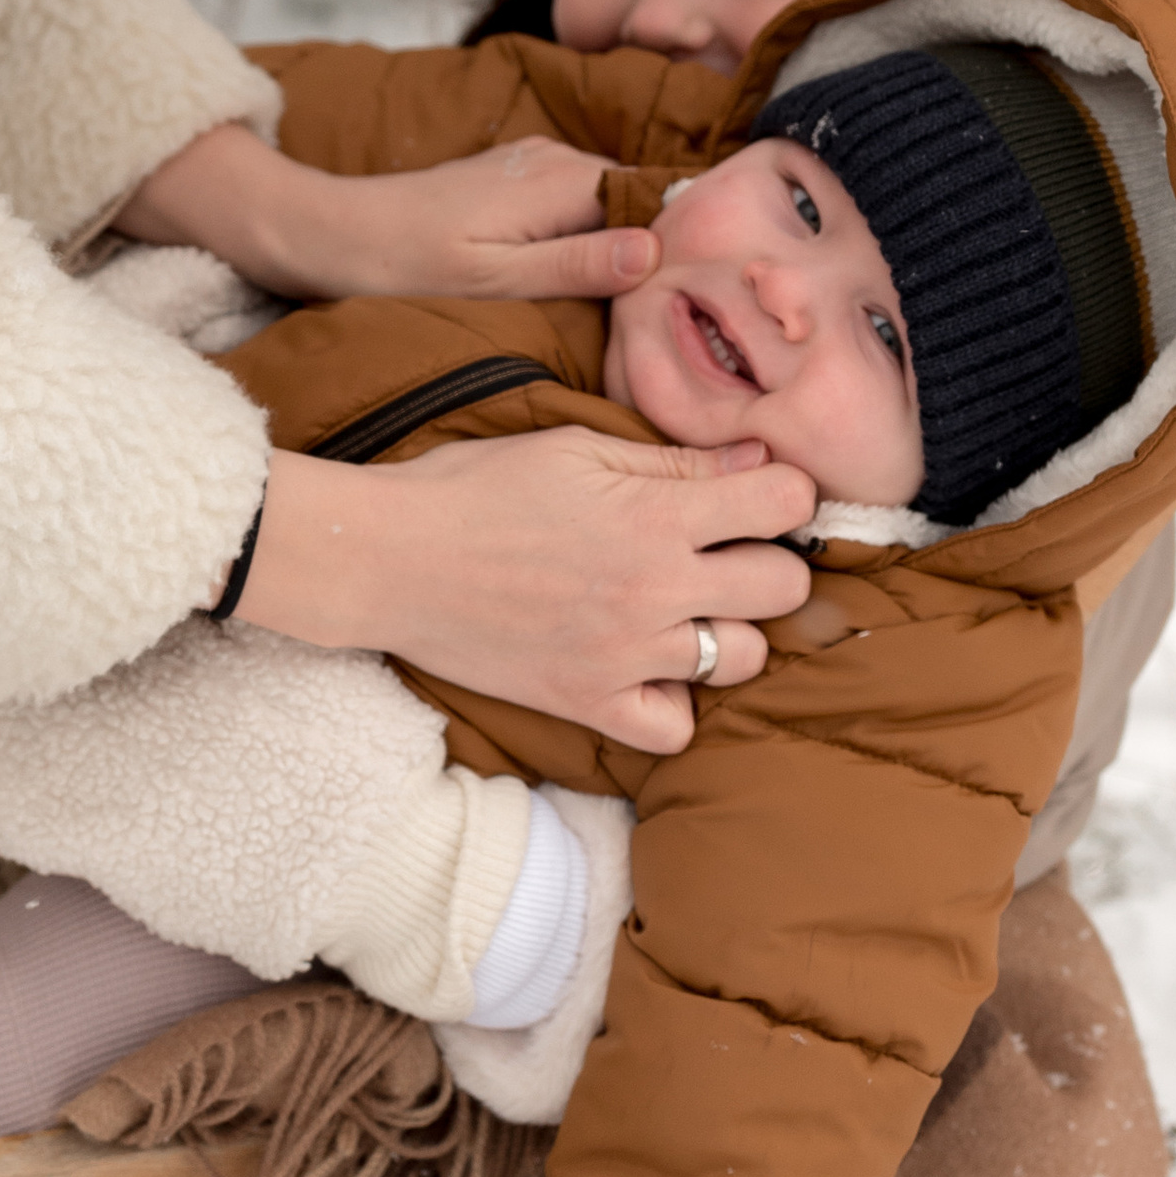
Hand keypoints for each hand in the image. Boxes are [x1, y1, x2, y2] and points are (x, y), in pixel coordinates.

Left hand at [121, 123, 654, 306]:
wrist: (330, 233)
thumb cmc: (402, 263)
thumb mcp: (492, 280)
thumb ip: (574, 265)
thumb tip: (653, 251)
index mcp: (564, 180)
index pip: (662, 199)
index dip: (687, 244)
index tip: (701, 296)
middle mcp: (560, 159)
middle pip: (643, 202)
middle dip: (663, 249)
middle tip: (678, 316)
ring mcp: (540, 165)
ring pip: (614, 206)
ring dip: (628, 248)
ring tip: (641, 306)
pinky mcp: (522, 181)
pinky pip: (582, 208)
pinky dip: (594, 242)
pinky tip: (591, 283)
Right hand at [239, 428, 815, 751]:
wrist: (389, 559)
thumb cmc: (475, 488)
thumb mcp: (576, 447)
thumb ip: (673, 460)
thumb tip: (760, 462)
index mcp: (656, 514)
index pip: (786, 503)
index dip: (784, 492)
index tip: (758, 495)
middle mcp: (655, 589)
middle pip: (785, 589)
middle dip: (770, 563)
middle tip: (729, 554)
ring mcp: (625, 655)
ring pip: (744, 661)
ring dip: (729, 633)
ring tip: (688, 612)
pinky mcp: (588, 703)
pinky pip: (675, 729)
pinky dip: (675, 704)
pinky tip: (652, 670)